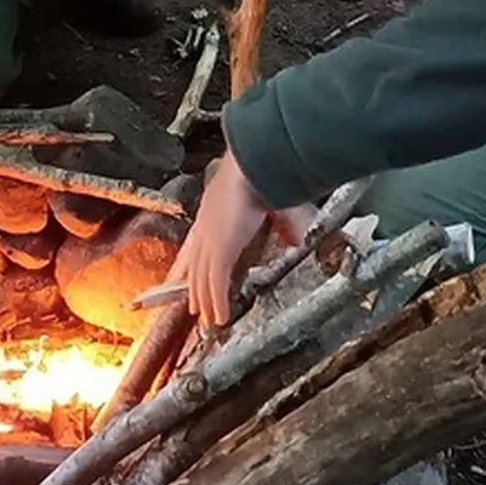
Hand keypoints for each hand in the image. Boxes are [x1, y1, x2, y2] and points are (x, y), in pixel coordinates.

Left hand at [174, 151, 271, 326]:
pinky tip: (218, 318)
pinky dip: (217, 303)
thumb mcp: (274, 203)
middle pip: (195, 264)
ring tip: (205, 318)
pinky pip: (215, 284)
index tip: (188, 274)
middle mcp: (206, 226)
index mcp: (214, 210)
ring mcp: (210, 240)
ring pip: (202, 278)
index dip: (193, 262)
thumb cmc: (263, 174)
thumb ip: (285, 224)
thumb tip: (297, 240)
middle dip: (193, 287)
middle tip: (192, 305)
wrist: (255, 165)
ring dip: (204, 300)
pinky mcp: (219, 251)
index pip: (198, 243)